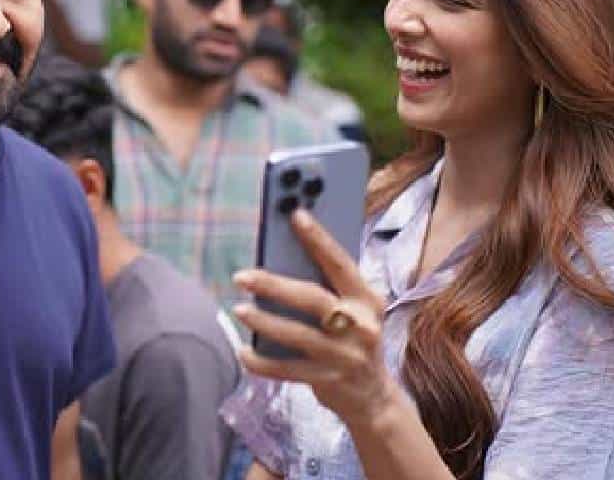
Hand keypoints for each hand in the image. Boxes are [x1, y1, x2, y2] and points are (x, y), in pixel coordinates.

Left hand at [232, 209, 401, 425]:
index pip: (341, 263)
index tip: (295, 215)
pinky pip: (288, 370)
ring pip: (299, 335)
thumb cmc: (354, 339)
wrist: (373, 396)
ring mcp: (346, 356)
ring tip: (239, 309)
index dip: (319, 239)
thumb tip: (283, 256)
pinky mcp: (329, 381)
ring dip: (265, 322)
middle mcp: (362, 326)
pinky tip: (243, 352)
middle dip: (274, 285)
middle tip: (242, 276)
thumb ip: (329, 287)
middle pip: (314, 299)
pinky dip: (262, 362)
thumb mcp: (354, 311)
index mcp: (368, 299)